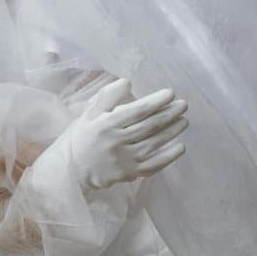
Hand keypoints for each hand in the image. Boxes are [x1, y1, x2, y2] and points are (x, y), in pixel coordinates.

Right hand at [61, 79, 188, 189]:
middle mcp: (116, 142)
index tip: (170, 93)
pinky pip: (153, 166)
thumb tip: (127, 82)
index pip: (136, 111)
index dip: (156, 101)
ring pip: (153, 144)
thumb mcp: (89, 113)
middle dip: (169, 114)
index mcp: (105, 124)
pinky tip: (180, 147)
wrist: (72, 170)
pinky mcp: (129, 174)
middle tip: (183, 105)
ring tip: (184, 121)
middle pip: (149, 126)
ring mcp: (124, 160)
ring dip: (172, 132)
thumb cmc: (83, 137)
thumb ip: (107, 96)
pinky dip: (168, 157)